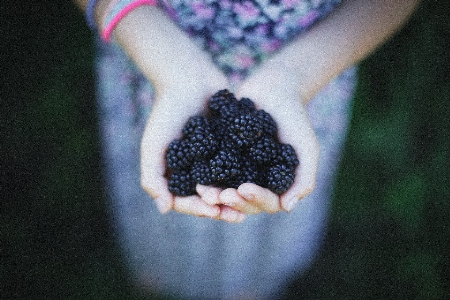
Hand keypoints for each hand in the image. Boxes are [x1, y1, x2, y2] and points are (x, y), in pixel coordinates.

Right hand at [140, 56, 250, 221]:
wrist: (189, 79)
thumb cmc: (167, 112)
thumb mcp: (153, 146)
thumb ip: (153, 178)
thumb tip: (164, 210)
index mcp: (176, 172)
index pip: (185, 200)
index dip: (198, 209)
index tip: (212, 211)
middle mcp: (195, 169)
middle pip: (208, 197)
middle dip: (221, 207)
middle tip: (236, 215)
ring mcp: (213, 158)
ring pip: (225, 185)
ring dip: (235, 197)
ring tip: (248, 203)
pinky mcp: (230, 146)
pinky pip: (239, 166)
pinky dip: (246, 176)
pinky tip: (259, 183)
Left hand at [210, 60, 319, 213]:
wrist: (275, 89)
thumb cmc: (295, 119)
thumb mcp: (306, 148)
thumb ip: (304, 178)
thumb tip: (286, 207)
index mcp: (278, 185)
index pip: (269, 202)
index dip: (256, 200)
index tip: (244, 190)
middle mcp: (258, 182)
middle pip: (245, 202)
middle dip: (234, 201)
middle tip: (221, 196)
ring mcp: (240, 171)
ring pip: (227, 191)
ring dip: (216, 195)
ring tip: (204, 192)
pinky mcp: (223, 157)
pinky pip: (213, 171)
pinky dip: (205, 177)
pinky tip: (195, 177)